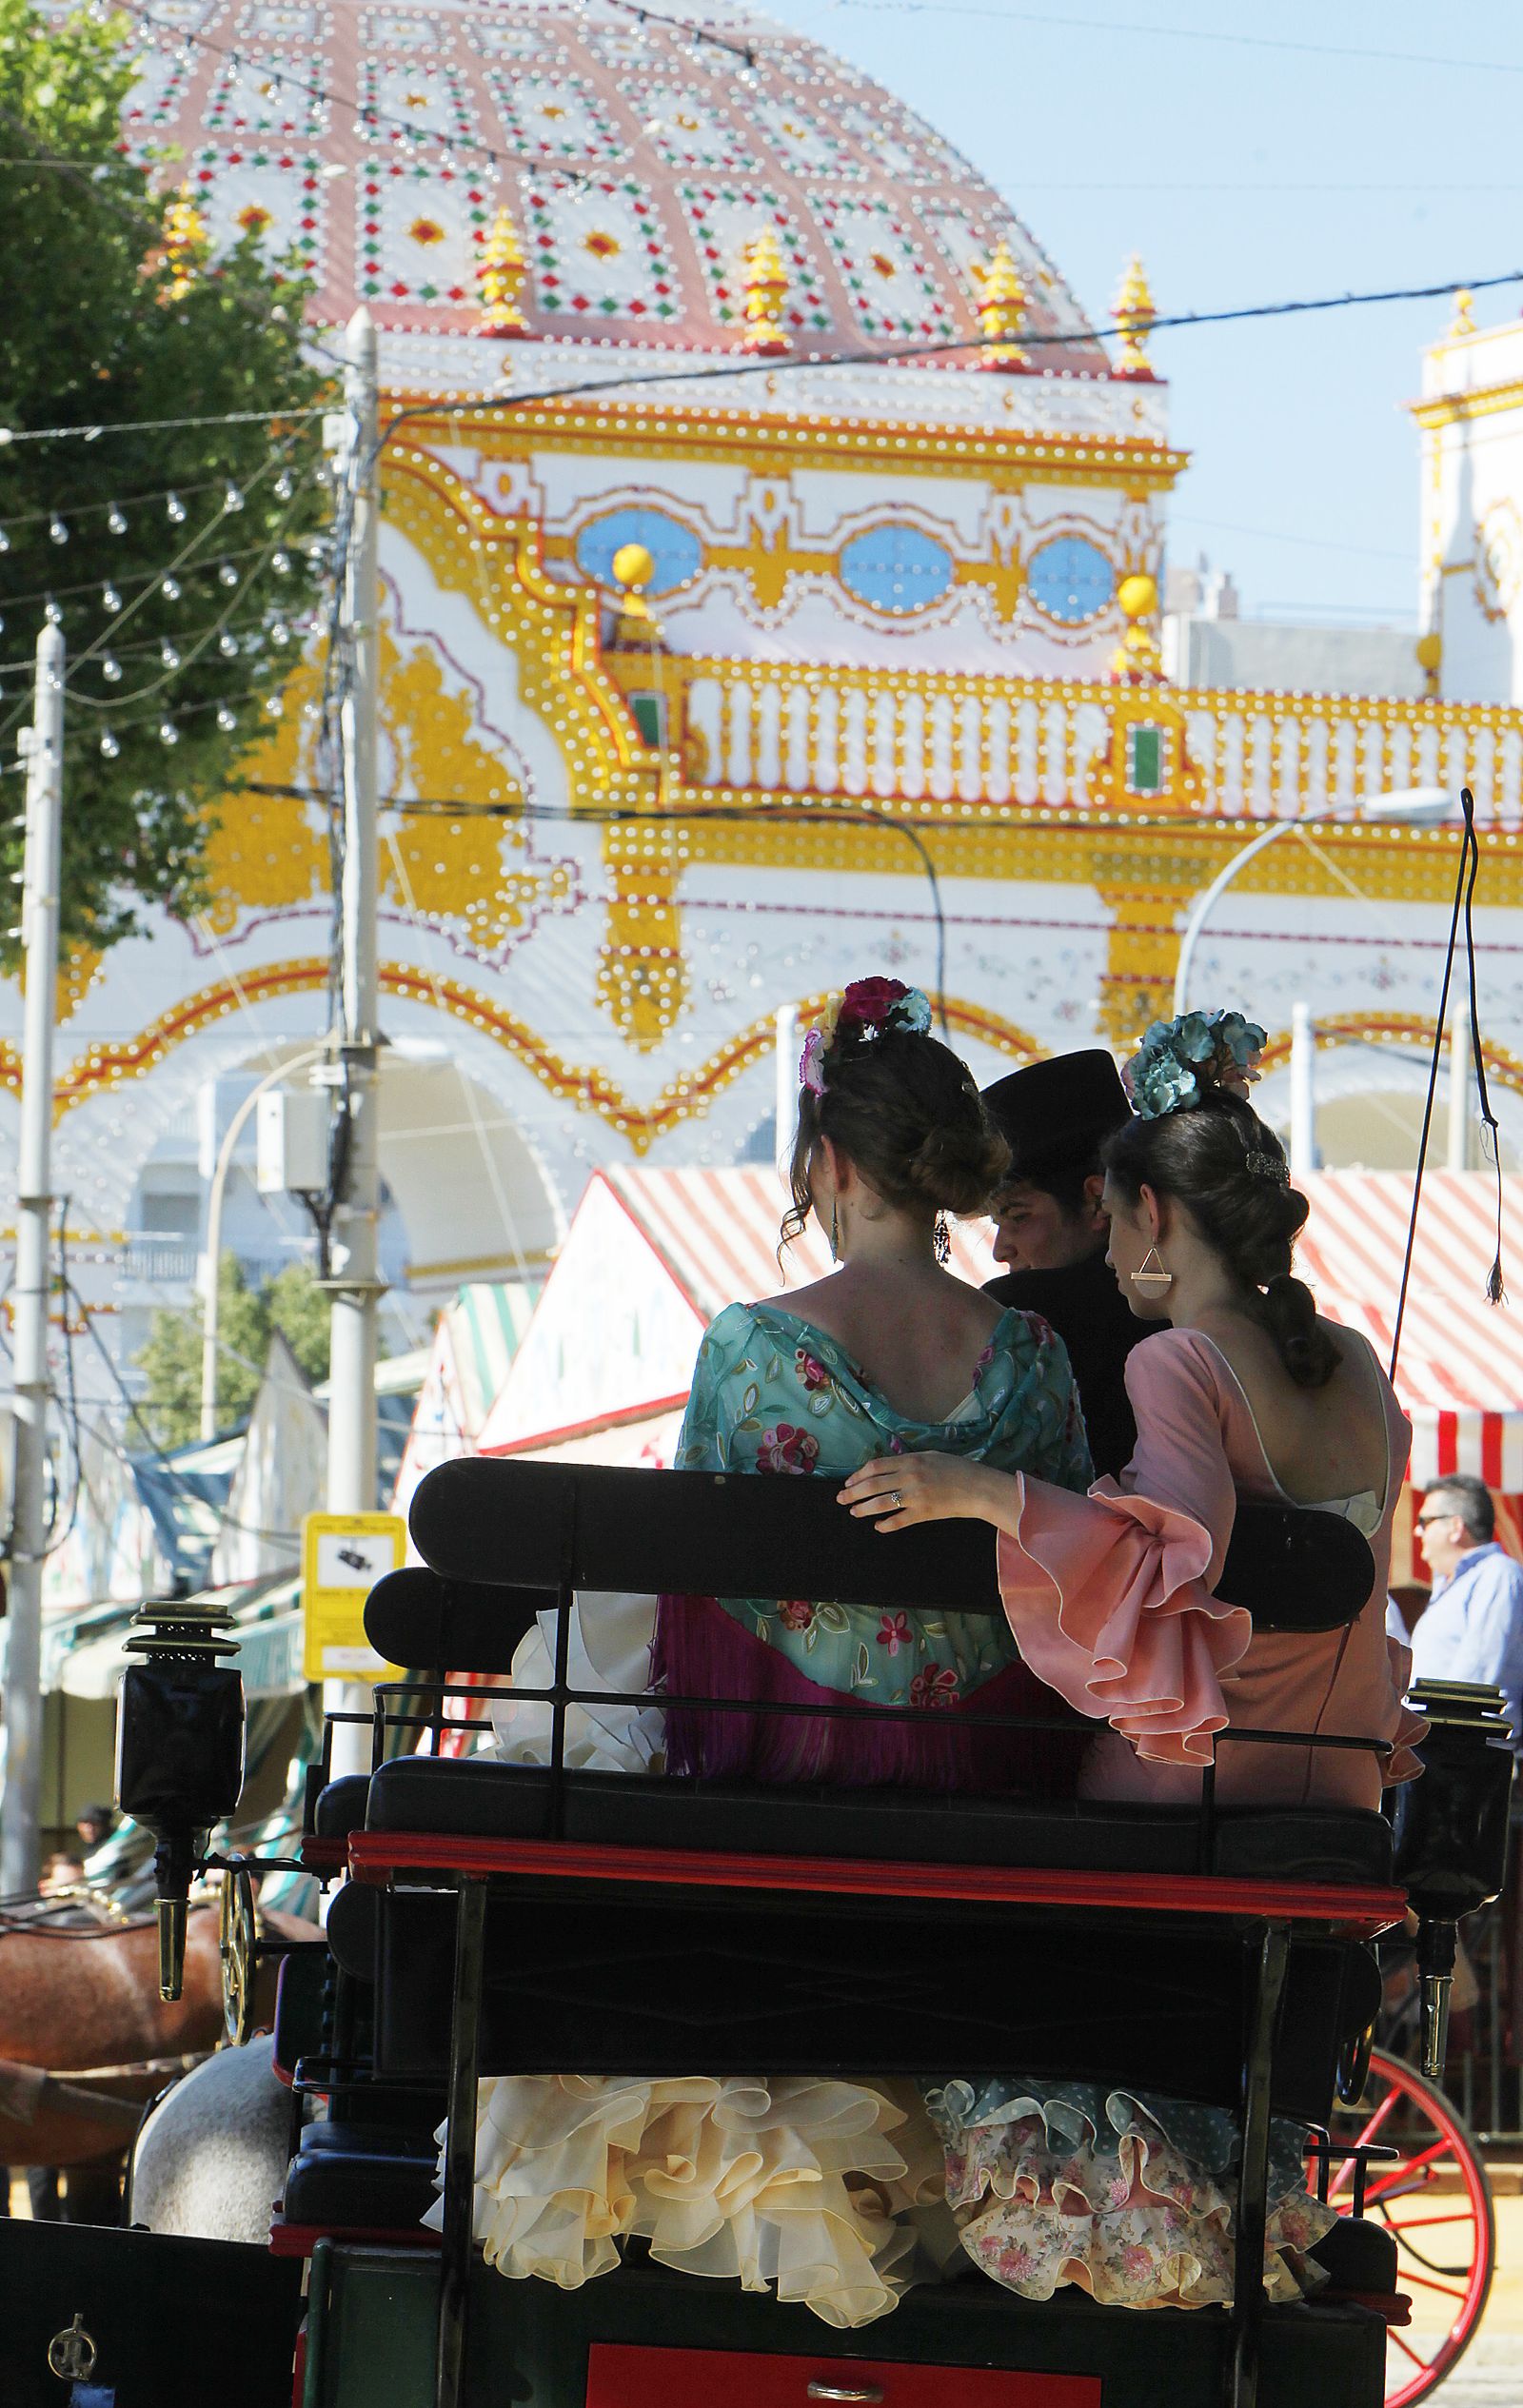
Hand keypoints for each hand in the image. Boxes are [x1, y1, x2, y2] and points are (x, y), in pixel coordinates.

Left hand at [838, 1452, 1006, 1531]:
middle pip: (872, 1486)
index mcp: (910, 1460)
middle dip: (852, 1493)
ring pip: (880, 1504)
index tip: (849, 1483)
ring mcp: (915, 1496)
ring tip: (854, 1512)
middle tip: (841, 1499)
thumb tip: (885, 1469)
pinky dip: (885, 1525)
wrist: (978, 1488)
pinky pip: (898, 1521)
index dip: (858, 1476)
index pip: (875, 1467)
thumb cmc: (957, 1469)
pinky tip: (878, 1527)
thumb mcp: (931, 1457)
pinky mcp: (923, 1513)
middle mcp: (909, 1477)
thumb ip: (908, 1462)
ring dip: (863, 1509)